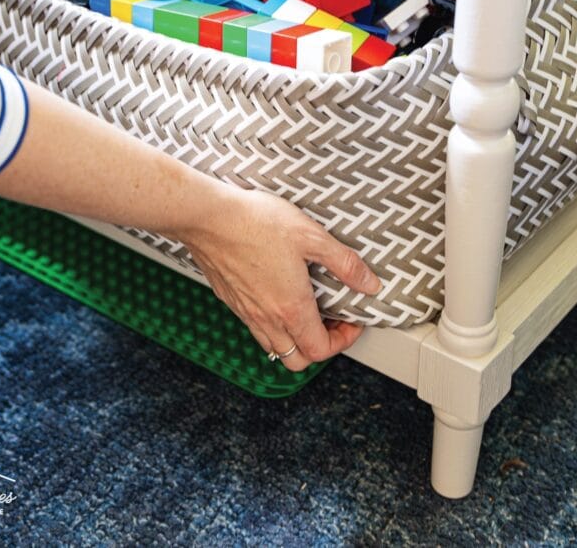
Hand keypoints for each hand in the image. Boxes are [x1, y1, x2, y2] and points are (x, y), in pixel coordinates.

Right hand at [181, 189, 380, 370]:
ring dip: (293, 337)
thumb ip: (344, 263)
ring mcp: (245, 311)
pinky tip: (275, 294)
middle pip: (296, 359)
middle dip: (318, 347)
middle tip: (328, 321)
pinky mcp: (229, 299)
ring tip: (304, 309)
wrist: (207, 217)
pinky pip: (253, 327)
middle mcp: (266, 317)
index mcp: (290, 307)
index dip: (342, 341)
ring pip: (273, 346)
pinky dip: (270, 324)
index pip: (320, 350)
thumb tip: (369, 283)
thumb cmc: (255, 222)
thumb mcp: (311, 236)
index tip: (349, 321)